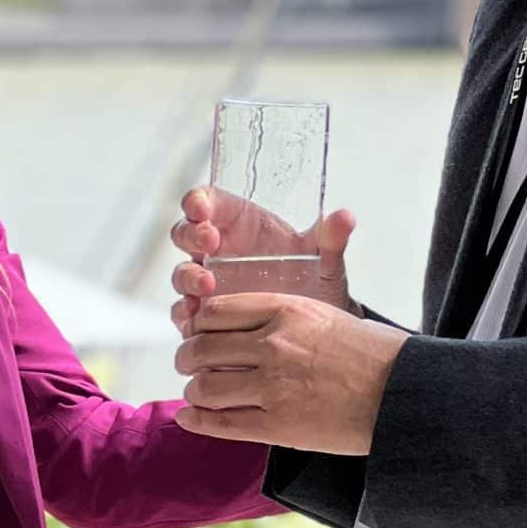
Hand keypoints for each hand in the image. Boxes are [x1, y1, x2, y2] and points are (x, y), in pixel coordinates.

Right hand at [170, 187, 357, 335]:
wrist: (314, 326)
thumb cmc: (313, 279)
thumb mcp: (324, 258)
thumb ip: (331, 237)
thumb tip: (345, 218)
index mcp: (239, 223)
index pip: (207, 201)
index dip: (198, 201)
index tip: (203, 207)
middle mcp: (217, 251)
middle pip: (185, 233)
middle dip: (191, 235)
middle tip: (209, 241)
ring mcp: (208, 283)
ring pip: (181, 274)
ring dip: (188, 277)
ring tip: (208, 285)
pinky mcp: (207, 315)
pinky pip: (184, 313)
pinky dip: (186, 314)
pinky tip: (197, 317)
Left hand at [174, 291, 406, 454]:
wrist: (404, 392)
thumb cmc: (372, 353)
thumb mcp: (325, 312)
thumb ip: (281, 315)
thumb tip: (242, 326)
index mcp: (285, 310)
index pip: (215, 311)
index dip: (198, 324)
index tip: (199, 333)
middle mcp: (273, 345)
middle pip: (201, 349)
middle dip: (188, 359)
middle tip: (190, 366)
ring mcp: (274, 387)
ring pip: (205, 387)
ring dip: (194, 391)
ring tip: (198, 394)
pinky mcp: (279, 425)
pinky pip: (221, 423)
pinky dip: (197, 421)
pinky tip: (190, 418)